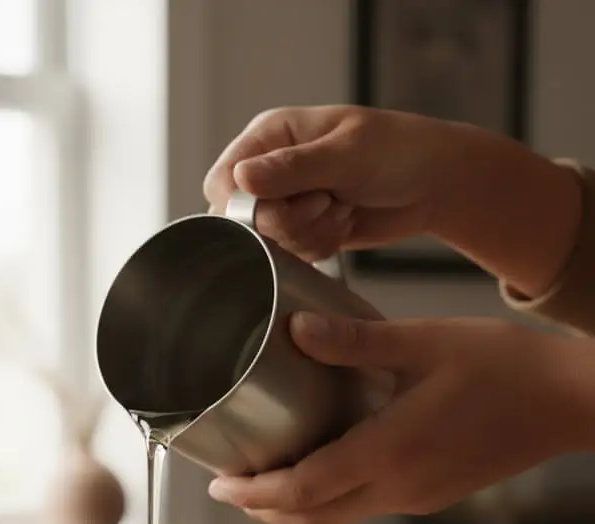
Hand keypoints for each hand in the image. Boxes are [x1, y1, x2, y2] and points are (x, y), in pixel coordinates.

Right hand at [204, 105, 450, 261]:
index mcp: (270, 135)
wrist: (433, 183)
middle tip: (325, 201)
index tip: (281, 208)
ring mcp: (285, 201)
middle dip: (286, 224)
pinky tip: (343, 223)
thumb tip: (241, 179)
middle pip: (243, 219)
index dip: (243, 207)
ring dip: (310, 234)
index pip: (223, 181)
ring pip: (268, 242)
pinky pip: (291, 255)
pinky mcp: (301, 229)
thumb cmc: (398, 152)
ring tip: (341, 207)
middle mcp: (270, 168)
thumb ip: (293, 169)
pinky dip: (319, 246)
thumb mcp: (346, 155)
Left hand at [207, 313, 593, 523]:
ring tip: (263, 482)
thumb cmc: (504, 368)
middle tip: (229, 490)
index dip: (254, 494)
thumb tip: (296, 330)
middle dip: (263, 510)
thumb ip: (355, 341)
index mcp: (389, 451)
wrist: (567, 402)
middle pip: (311, 518)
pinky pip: (365, 506)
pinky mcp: (429, 496)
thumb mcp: (424, 343)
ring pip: (337, 518)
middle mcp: (397, 487)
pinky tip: (321, 468)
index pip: (303, 490)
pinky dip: (330, 498)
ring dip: (294, 508)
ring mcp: (415, 498)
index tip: (220, 487)